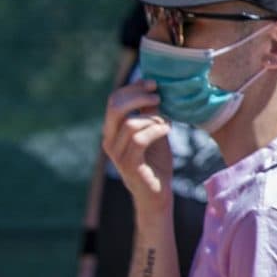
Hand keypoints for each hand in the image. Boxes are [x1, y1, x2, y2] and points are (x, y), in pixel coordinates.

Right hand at [102, 82, 173, 214]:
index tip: (153, 83)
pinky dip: (156, 130)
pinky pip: (139, 140)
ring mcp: (117, 154)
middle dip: (139, 96)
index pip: (114, 100)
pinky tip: (167, 129)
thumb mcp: (154, 131)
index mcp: (112, 130)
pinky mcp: (129, 165)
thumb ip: (150, 113)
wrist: (157, 193)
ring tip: (166, 121)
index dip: (132, 88)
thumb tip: (153, 89)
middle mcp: (109, 140)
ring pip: (130, 123)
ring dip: (153, 117)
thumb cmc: (156, 161)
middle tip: (159, 96)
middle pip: (115, 107)